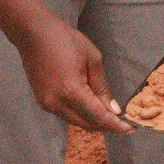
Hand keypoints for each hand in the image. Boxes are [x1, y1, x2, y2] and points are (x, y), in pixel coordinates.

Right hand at [16, 14, 131, 134]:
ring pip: (74, 121)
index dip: (114, 124)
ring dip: (92, 120)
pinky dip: (79, 114)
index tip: (129, 129)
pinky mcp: (42, 102)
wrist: (34, 34)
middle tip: (121, 122)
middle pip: (85, 123)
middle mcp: (57, 103)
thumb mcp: (92, 58)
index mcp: (71, 91)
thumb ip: (102, 86)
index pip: (97, 115)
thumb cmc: (66, 40)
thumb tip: (112, 109)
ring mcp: (47, 104)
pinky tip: (89, 107)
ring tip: (108, 115)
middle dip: (104, 125)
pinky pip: (64, 114)